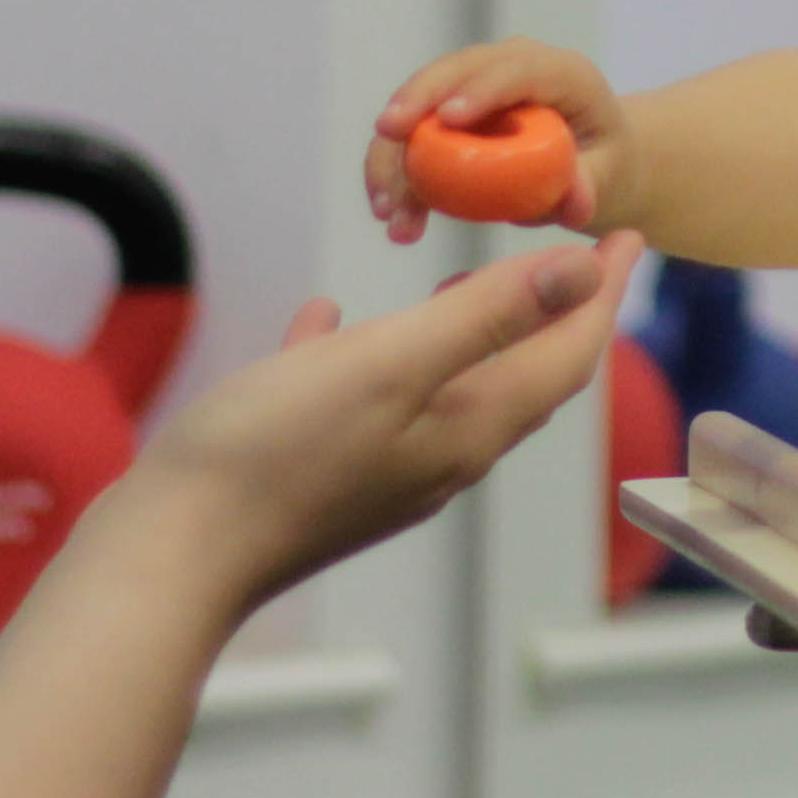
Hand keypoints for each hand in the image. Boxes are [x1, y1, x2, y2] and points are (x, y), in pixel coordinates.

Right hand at [111, 232, 635, 614]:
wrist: (168, 558)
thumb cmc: (272, 455)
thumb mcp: (389, 364)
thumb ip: (484, 317)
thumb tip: (576, 276)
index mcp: (467, 429)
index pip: (564, 358)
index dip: (601, 296)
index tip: (629, 240)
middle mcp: (437, 458)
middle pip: (520, 378)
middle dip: (554, 316)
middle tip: (575, 261)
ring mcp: (376, 471)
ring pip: (444, 390)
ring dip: (468, 334)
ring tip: (466, 280)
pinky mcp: (316, 475)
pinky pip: (355, 399)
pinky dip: (357, 352)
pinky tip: (325, 318)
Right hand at [367, 40, 631, 244]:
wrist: (590, 162)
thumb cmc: (603, 164)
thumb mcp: (608, 177)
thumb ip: (591, 185)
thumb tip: (574, 200)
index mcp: (563, 73)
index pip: (519, 68)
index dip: (482, 88)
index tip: (449, 118)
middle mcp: (514, 66)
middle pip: (455, 72)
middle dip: (416, 100)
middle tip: (388, 135)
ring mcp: (476, 84)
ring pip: (422, 103)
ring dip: (395, 151)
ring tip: (386, 209)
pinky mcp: (449, 111)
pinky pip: (412, 133)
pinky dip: (394, 170)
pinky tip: (387, 211)